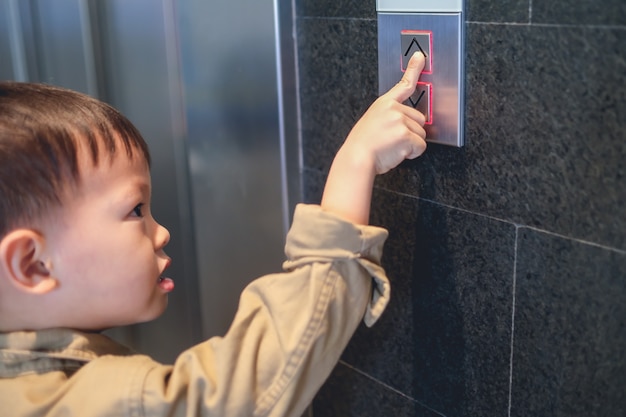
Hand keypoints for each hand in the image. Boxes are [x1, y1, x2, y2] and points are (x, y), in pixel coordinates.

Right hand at [320, 52, 427, 224]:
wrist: (356, 158)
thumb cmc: (362, 145)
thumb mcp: (372, 122)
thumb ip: (389, 118)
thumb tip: (407, 123)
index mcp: (384, 104)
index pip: (403, 84)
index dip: (414, 68)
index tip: (420, 56)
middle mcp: (394, 109)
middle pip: (420, 119)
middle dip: (411, 132)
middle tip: (392, 140)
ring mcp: (400, 121)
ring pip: (421, 134)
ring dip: (410, 144)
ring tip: (391, 147)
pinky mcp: (405, 135)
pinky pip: (420, 146)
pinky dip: (412, 153)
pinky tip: (397, 153)